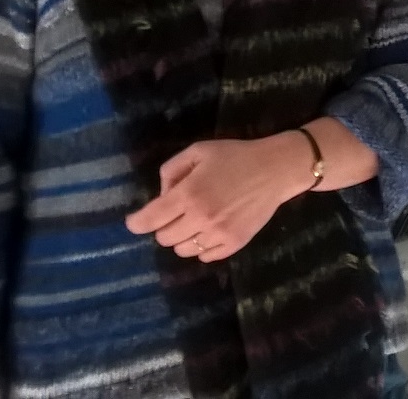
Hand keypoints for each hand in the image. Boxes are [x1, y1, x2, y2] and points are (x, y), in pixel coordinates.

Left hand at [124, 133, 309, 261]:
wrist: (274, 170)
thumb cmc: (235, 157)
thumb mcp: (198, 151)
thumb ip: (172, 170)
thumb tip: (163, 194)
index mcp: (189, 194)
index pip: (151, 219)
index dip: (136, 223)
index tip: (133, 222)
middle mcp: (200, 218)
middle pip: (164, 238)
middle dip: (163, 226)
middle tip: (175, 213)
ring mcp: (218, 234)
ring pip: (183, 250)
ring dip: (182, 237)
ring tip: (194, 221)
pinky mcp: (234, 244)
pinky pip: (205, 256)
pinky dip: (201, 246)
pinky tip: (209, 229)